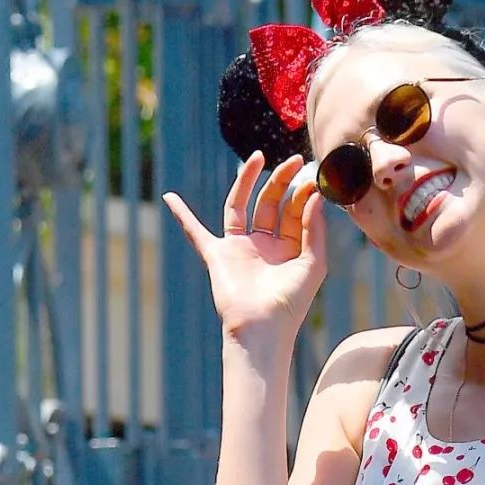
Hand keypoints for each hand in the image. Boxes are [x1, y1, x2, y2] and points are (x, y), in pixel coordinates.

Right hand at [162, 151, 326, 339]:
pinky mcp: (217, 255)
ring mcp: (239, 248)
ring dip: (246, 181)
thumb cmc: (292, 302)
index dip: (303, 194)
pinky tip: (170, 198)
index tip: (312, 178)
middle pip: (270, 204)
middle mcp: (263, 246)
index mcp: (288, 249)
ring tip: (258, 157)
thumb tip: (314, 195)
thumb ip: (313, 228)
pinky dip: (182, 216)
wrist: (263, 328)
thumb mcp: (313, 263)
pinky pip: (195, 232)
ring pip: (240, 206)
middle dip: (281, 181)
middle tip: (293, 161)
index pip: (294, 212)